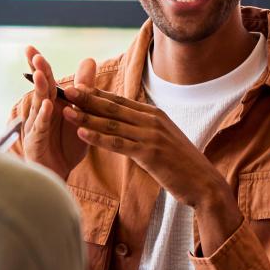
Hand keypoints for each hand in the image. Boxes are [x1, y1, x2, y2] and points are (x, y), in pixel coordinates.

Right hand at [21, 48, 96, 180]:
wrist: (59, 174)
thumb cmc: (65, 143)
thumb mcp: (79, 112)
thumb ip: (83, 88)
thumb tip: (89, 60)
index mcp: (51, 104)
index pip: (46, 80)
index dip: (38, 65)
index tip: (31, 48)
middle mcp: (40, 113)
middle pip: (40, 89)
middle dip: (38, 72)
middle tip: (35, 54)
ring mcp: (36, 128)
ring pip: (38, 106)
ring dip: (41, 90)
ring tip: (43, 75)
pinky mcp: (37, 143)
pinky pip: (41, 129)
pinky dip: (44, 117)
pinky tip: (48, 106)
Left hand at [61, 85, 236, 217]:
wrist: (204, 183)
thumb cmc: (182, 165)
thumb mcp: (164, 140)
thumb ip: (145, 130)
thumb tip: (126, 126)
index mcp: (155, 115)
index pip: (120, 102)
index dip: (96, 94)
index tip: (76, 86)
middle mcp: (153, 120)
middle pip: (113, 108)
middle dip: (87, 99)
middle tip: (65, 90)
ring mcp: (152, 136)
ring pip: (112, 124)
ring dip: (87, 117)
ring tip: (66, 111)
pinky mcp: (150, 153)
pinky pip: (119, 144)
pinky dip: (98, 138)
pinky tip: (81, 134)